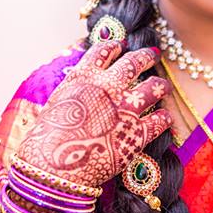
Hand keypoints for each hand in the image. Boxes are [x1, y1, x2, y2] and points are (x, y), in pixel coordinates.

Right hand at [17, 40, 171, 188]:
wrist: (55, 166)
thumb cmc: (46, 138)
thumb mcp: (55, 103)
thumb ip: (73, 90)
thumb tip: (79, 88)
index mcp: (85, 76)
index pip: (104, 50)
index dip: (115, 46)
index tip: (121, 45)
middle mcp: (108, 87)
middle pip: (134, 62)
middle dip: (146, 55)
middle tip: (153, 53)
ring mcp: (126, 109)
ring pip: (153, 87)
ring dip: (160, 84)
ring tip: (163, 85)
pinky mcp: (138, 134)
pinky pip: (160, 121)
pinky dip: (164, 118)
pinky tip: (165, 118)